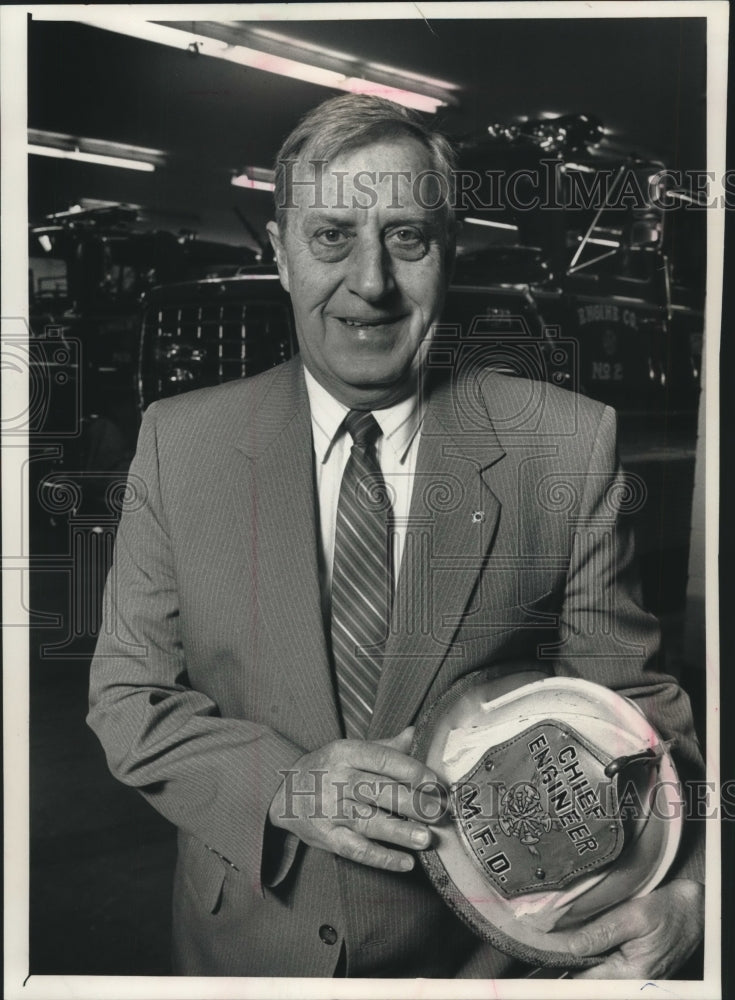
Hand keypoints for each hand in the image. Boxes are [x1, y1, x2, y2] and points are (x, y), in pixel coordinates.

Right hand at [268, 726, 445, 871]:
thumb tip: (418, 733)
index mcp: (345, 753)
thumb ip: (385, 747)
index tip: (435, 782)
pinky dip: (381, 858)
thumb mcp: (349, 751)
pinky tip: (406, 863)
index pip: (382, 759)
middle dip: (412, 802)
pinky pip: (355, 849)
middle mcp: (336, 780)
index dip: (411, 770)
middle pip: (378, 790)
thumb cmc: (326, 770)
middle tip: (438, 812)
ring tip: (426, 838)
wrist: (282, 793)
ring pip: (368, 821)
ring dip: (399, 831)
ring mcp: (329, 810)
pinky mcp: (325, 837)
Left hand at [568, 878, 703, 978]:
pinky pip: (605, 963)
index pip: (585, 977)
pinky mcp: (632, 969)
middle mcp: (632, 982)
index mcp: (632, 974)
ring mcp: (632, 978)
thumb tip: (572, 946)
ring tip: (577, 926)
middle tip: (561, 928)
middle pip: (587, 974)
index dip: (566, 959)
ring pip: (595, 968)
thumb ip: (603, 932)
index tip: (550, 942)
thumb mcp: (634, 915)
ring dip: (584, 950)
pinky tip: (591, 931)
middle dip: (573, 952)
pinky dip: (595, 949)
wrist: (692, 912)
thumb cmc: (668, 911)